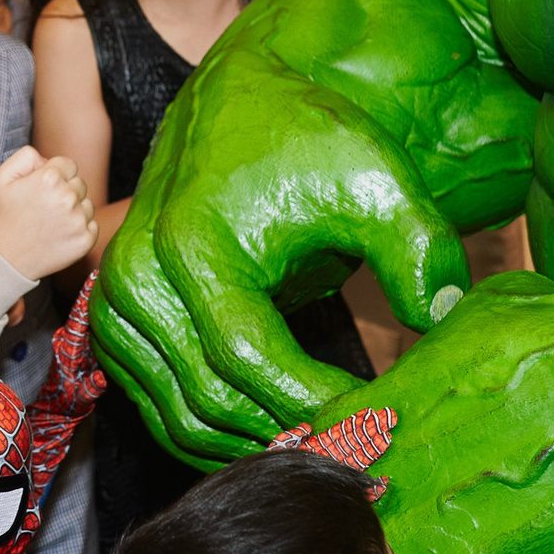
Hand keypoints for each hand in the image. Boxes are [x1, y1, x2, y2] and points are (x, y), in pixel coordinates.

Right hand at [0, 147, 96, 279]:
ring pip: (87, 204)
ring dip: (73, 210)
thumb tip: (47, 159)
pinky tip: (60, 234)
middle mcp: (67, 198)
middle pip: (79, 183)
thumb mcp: (2, 177)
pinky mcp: (86, 240)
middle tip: (44, 208)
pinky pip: (92, 224)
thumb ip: (26, 156)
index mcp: (49, 178)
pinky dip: (79, 229)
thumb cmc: (5, 216)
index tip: (42, 189)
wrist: (8, 258)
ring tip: (51, 222)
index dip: (55, 175)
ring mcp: (78, 220)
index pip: (69, 164)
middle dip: (65, 191)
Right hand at [92, 0, 532, 464]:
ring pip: (180, 417)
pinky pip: (157, 407)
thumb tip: (438, 318)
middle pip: (212, 398)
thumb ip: (414, 244)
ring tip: (323, 448)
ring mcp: (118, 304)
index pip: (250, 357)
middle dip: (289, 434)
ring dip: (250, 446)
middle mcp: (140, 278)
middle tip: (359, 449)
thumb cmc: (303, 139)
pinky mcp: (115, 322)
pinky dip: (212, 433)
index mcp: (193, 243)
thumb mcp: (372, 175)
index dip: (314, 402)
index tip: (377, 420)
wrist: (234, 103)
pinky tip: (274, 433)